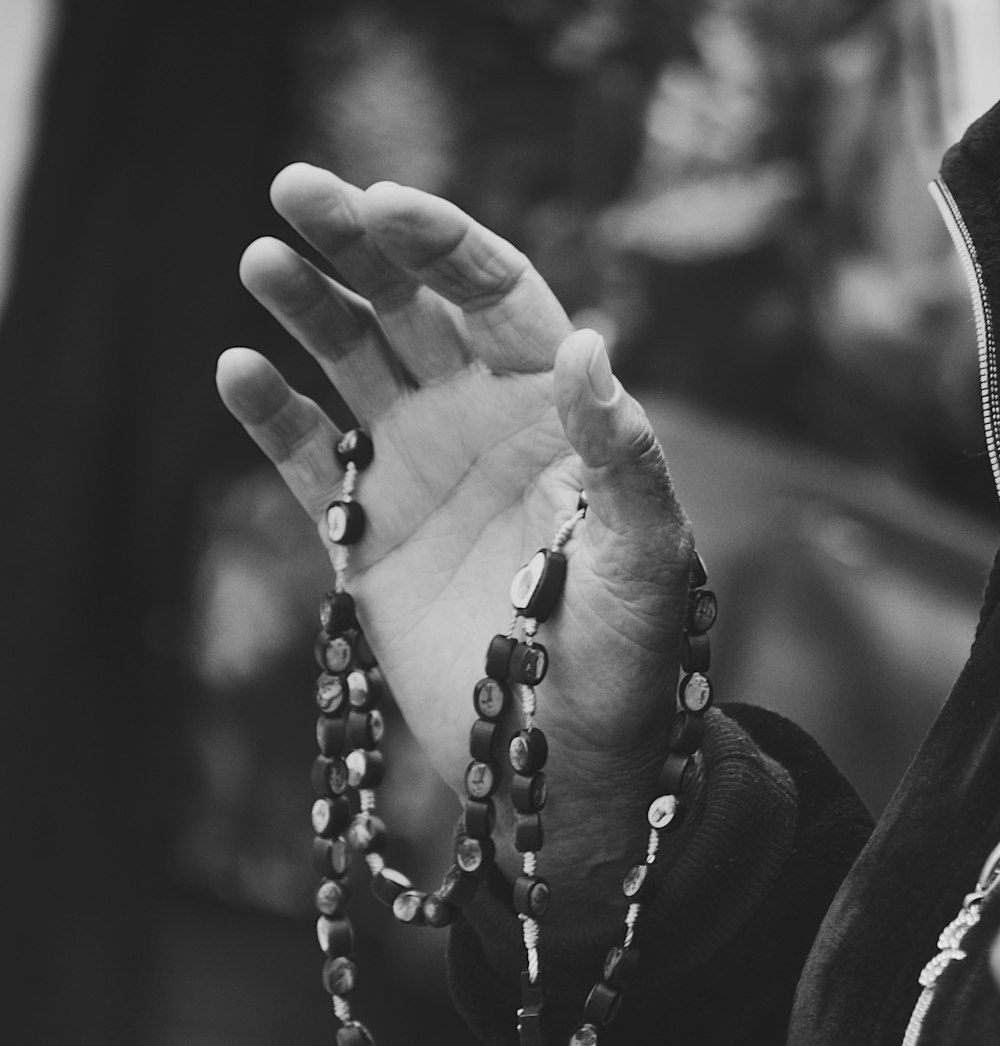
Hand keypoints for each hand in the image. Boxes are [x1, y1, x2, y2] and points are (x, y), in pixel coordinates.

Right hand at [217, 165, 695, 912]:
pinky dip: (272, 417)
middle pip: (412, 307)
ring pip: (353, 365)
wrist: (562, 765)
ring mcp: (420, 474)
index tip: (384, 208)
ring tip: (261, 262)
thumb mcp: (646, 560)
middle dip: (359, 245)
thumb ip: (621, 457)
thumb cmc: (629, 664)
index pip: (496, 295)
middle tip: (294, 191)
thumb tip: (589, 348)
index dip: (443, 245)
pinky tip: (238, 371)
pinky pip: (310, 462)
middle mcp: (481, 423)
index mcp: (553, 410)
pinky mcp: (368, 537)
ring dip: (309, 309)